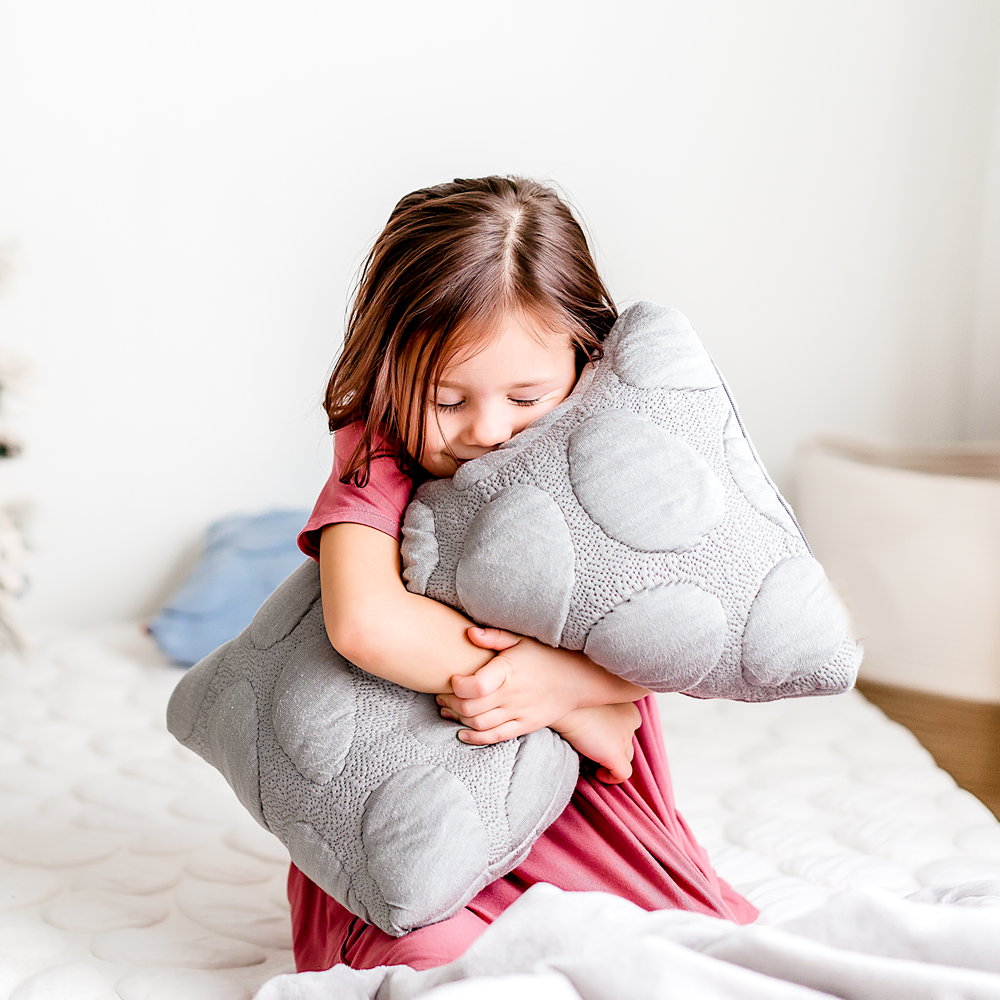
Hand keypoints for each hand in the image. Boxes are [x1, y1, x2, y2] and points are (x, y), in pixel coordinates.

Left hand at [437, 626, 632, 743]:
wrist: (578, 678)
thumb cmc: (547, 654)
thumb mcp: (523, 638)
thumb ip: (495, 636)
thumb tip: (468, 633)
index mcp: (509, 671)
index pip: (475, 686)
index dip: (457, 685)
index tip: (451, 678)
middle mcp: (512, 695)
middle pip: (471, 708)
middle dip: (450, 703)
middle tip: (442, 695)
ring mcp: (519, 713)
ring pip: (480, 724)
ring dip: (458, 720)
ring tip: (448, 710)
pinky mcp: (525, 725)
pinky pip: (496, 737)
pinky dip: (475, 738)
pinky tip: (462, 733)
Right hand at [552, 703, 640, 783]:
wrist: (561, 705)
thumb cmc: (571, 701)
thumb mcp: (592, 700)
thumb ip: (602, 712)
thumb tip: (598, 730)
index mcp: (626, 702)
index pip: (629, 722)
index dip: (613, 732)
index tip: (596, 736)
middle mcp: (630, 718)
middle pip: (628, 740)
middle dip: (613, 746)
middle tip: (592, 748)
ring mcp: (624, 737)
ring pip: (627, 756)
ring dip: (611, 760)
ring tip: (591, 759)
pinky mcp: (615, 754)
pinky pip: (622, 774)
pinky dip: (611, 777)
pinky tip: (596, 773)